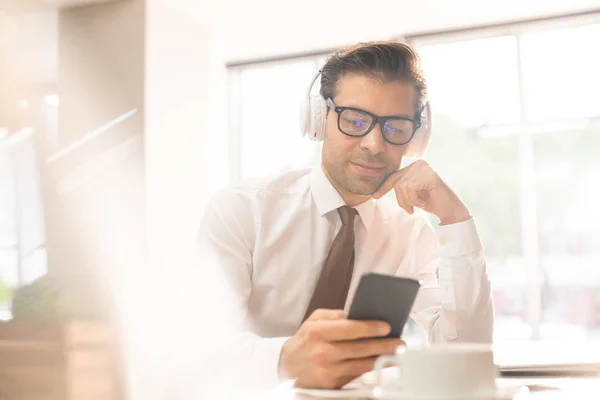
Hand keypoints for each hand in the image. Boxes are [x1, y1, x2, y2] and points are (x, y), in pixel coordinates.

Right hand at [278, 309, 403, 389]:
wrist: (289, 367)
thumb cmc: (305, 340)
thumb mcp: (314, 321)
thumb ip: (335, 316)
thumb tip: (358, 314)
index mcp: (318, 332)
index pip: (349, 328)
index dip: (370, 327)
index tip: (386, 326)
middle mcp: (323, 352)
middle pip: (359, 348)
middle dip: (383, 345)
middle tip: (400, 342)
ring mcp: (328, 370)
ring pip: (361, 364)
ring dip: (382, 359)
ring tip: (396, 354)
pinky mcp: (332, 384)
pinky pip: (356, 375)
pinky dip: (371, 370)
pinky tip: (382, 364)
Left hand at [372, 160, 470, 224]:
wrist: (449, 210)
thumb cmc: (431, 202)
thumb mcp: (411, 193)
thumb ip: (400, 187)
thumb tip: (376, 191)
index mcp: (414, 166)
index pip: (394, 176)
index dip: (384, 187)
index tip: (374, 196)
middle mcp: (419, 163)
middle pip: (397, 183)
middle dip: (402, 199)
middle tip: (412, 207)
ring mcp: (424, 168)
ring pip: (402, 187)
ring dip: (409, 200)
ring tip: (420, 203)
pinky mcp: (429, 175)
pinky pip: (410, 189)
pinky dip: (414, 199)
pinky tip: (424, 200)